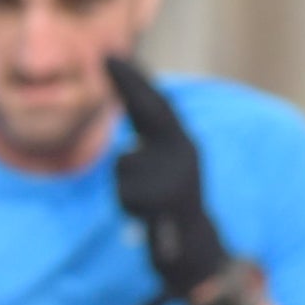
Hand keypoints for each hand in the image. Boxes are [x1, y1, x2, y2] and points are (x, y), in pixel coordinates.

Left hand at [108, 56, 232, 304]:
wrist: (196, 252)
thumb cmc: (169, 208)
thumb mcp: (161, 170)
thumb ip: (149, 141)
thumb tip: (130, 108)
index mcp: (181, 143)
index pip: (155, 104)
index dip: (133, 79)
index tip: (111, 52)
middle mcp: (185, 152)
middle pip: (151, 112)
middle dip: (131, 84)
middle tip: (108, 53)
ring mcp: (180, 176)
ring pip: (123, 167)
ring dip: (123, 187)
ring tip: (145, 203)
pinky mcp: (171, 204)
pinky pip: (129, 196)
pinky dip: (132, 207)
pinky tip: (148, 217)